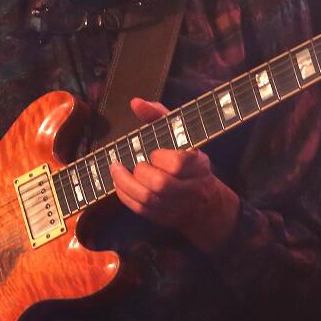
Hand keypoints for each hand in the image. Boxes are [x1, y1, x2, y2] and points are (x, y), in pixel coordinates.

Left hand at [108, 97, 240, 252]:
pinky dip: (125, 195)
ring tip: (116, 170)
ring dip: (126, 183)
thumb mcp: (177, 132)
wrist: (203, 199)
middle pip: (161, 184)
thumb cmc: (186, 156)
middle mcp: (190, 188)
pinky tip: (119, 183)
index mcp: (198, 164)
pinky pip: (140, 209)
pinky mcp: (163, 217)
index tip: (154, 152)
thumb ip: (157, 115)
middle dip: (140, 172)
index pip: (179, 163)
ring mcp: (177, 205)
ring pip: (148, 200)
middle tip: (132, 163)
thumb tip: (136, 103)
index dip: (161, 158)